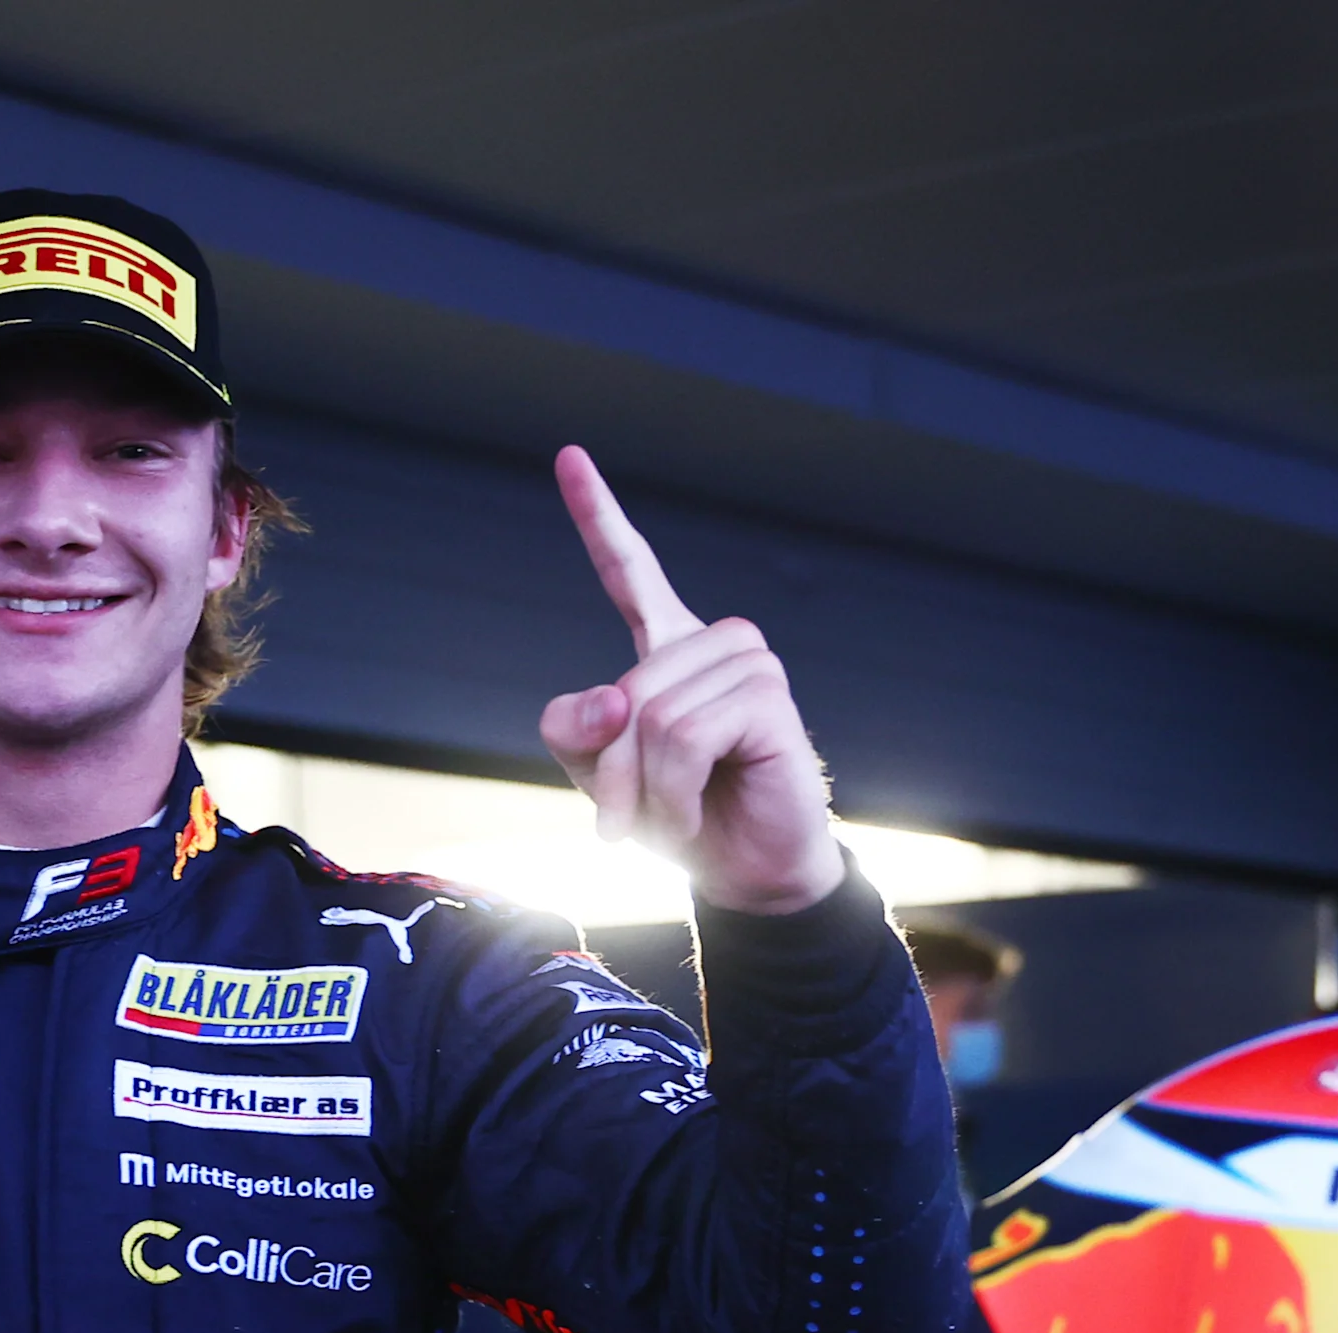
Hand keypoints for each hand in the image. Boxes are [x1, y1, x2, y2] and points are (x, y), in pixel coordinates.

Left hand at [538, 447, 843, 915]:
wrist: (746, 872)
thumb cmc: (680, 818)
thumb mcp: (603, 778)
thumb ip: (576, 733)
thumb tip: (609, 701)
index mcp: (667, 648)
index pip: (630, 570)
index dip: (598, 516)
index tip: (569, 455)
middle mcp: (710, 644)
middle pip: (620, 693)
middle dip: (612, 771)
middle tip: (626, 823)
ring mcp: (745, 663)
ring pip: (650, 717)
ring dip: (648, 788)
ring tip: (675, 815)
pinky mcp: (768, 695)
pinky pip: (684, 738)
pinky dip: (676, 792)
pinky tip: (702, 810)